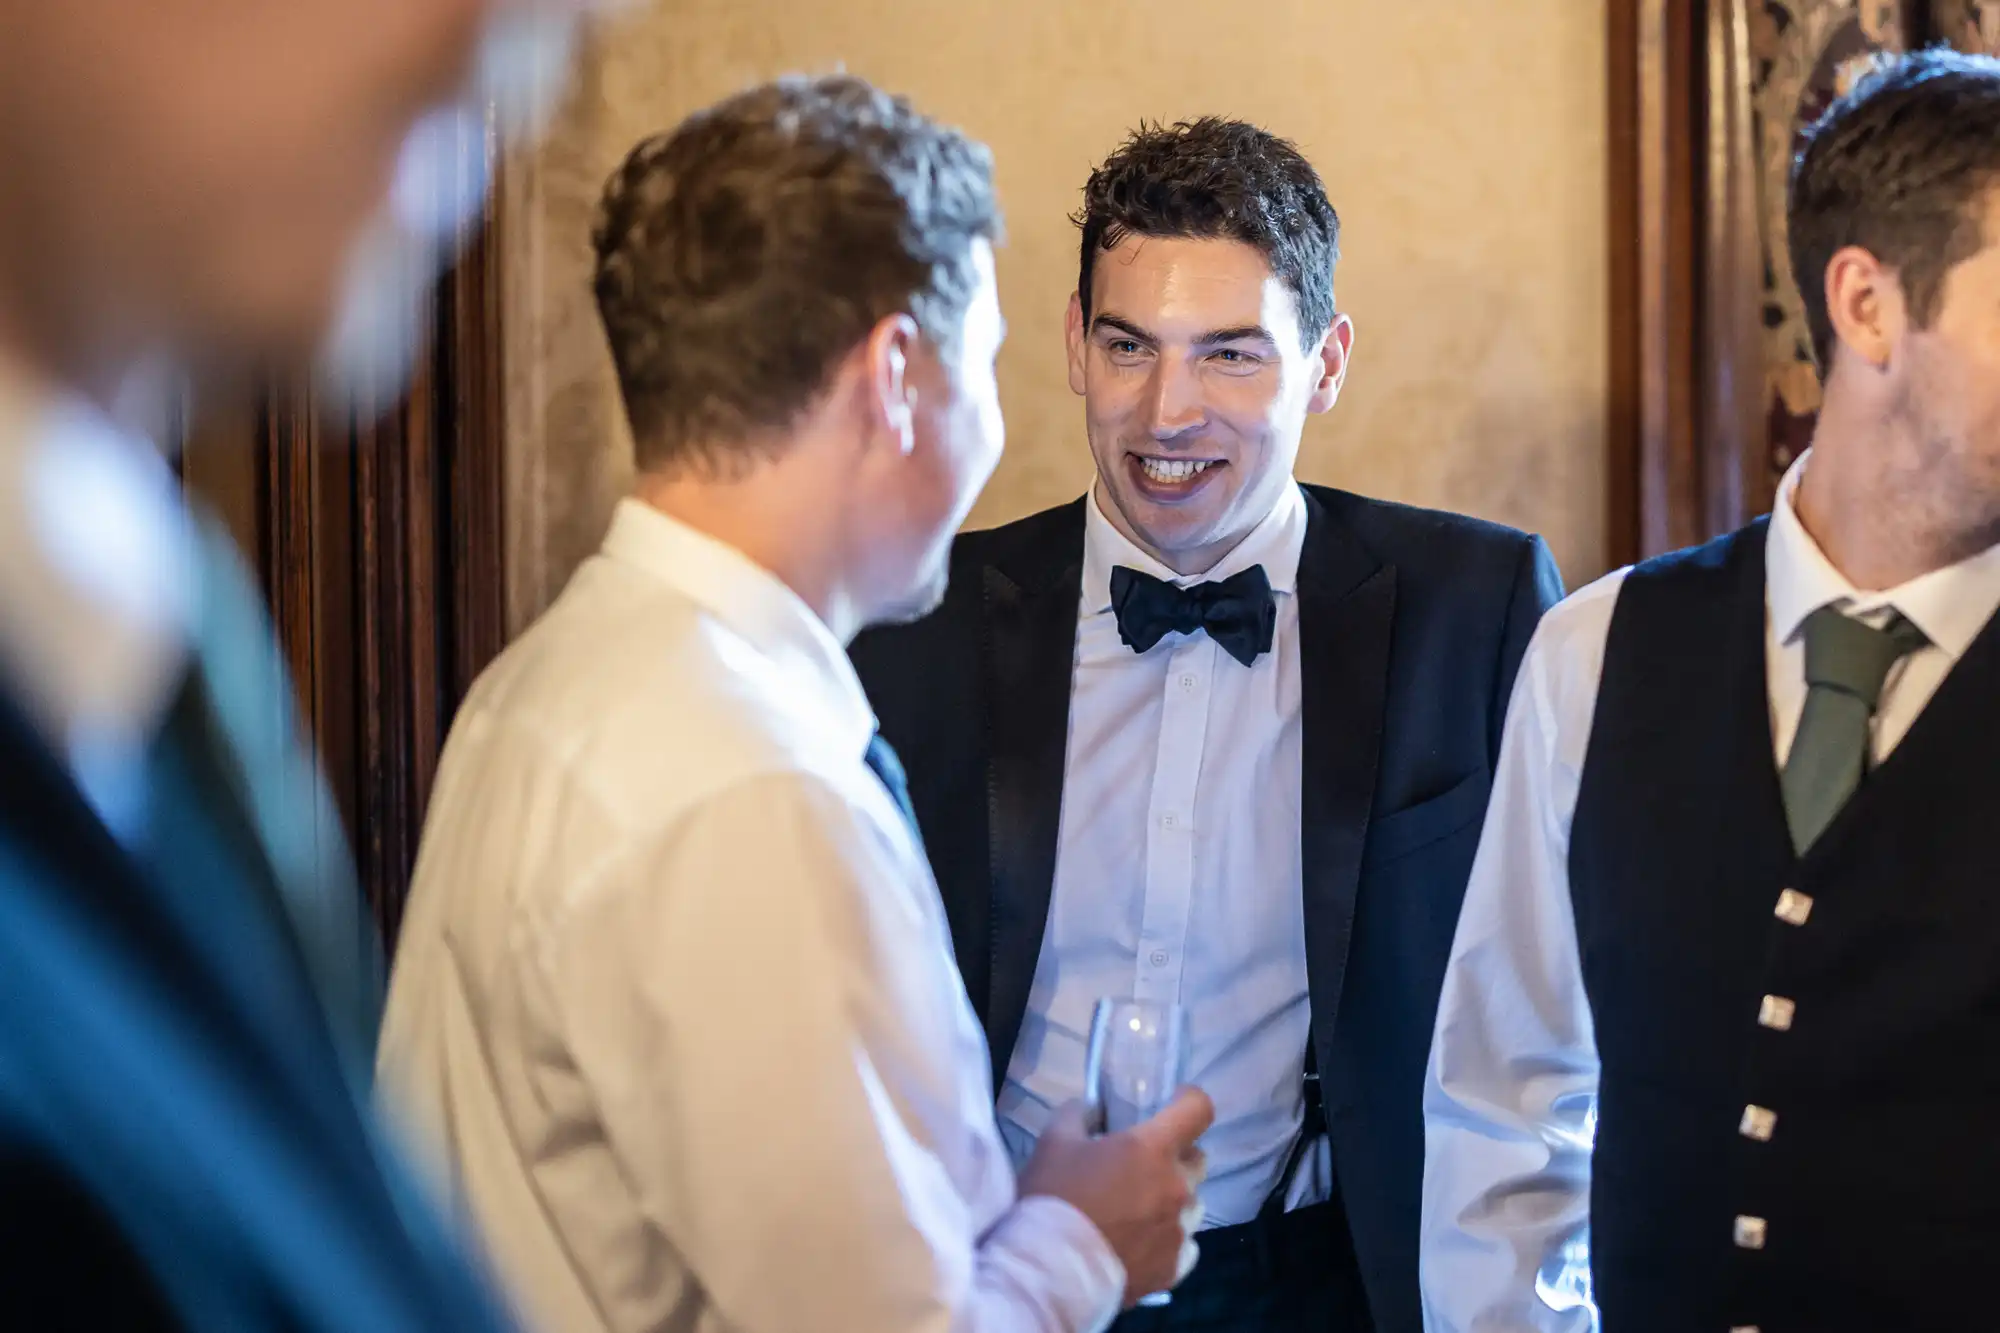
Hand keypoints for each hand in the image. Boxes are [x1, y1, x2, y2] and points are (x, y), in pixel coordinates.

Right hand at [1019, 1087, 1213, 1307]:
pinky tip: (1141, 1245)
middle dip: (1176, 1157)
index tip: (1174, 1103)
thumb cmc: (1053, 1199)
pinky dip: (1168, 1240)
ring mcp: (1179, 1231)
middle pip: (1198, 1160)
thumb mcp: (1053, 1143)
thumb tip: (1089, 1110)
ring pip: (1192, 1205)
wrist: (1050, 1273)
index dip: (1189, 1100)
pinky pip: (1184, 1246)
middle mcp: (1177, 1188)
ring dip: (1172, 1201)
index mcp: (1153, 1150)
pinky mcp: (1173, 1268)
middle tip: (1143, 1165)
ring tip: (1138, 1212)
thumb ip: (1076, 1115)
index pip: (1198, 1109)